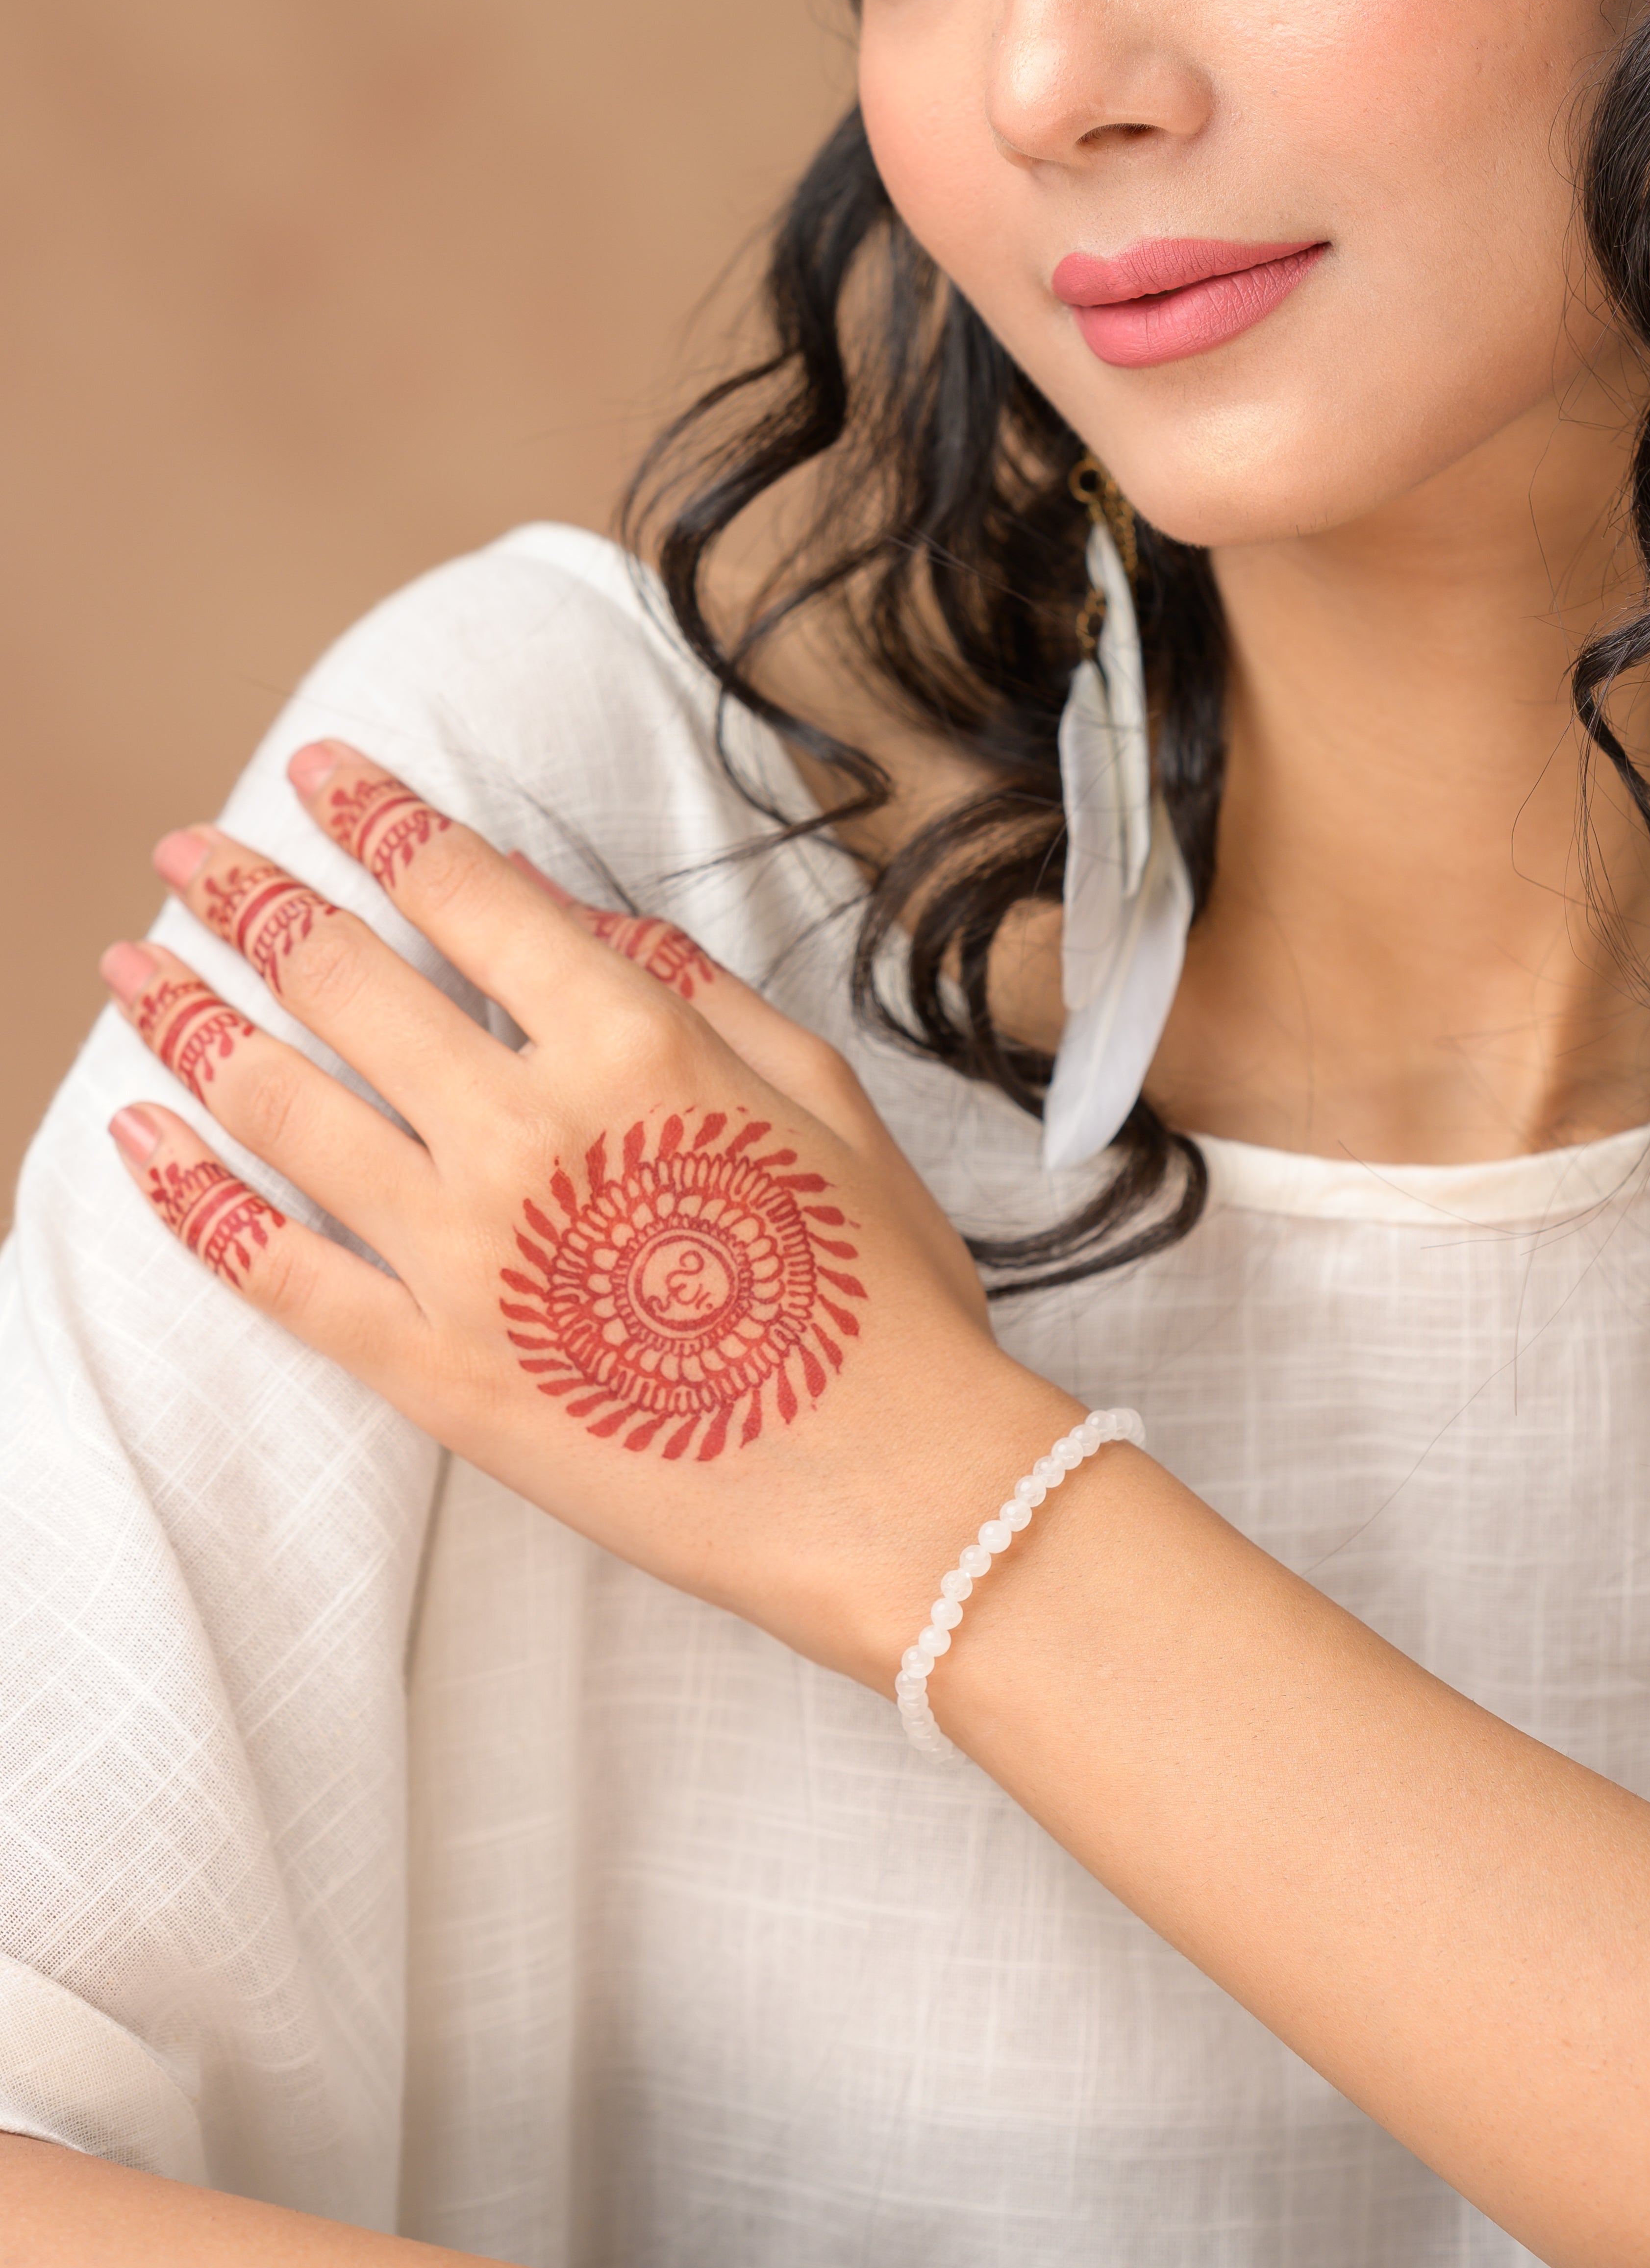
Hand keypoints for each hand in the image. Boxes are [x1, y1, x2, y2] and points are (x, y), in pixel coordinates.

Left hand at [98, 742, 1077, 1684]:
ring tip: (138, 970)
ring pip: (282, 1106)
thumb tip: (583, 919)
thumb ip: (700, 992)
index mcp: (634, 1047)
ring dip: (190, 1018)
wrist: (897, 1494)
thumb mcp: (829, 1101)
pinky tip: (134, 1138)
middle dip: (250, 895)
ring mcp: (466, 1258)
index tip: (322, 773)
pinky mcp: (433, 1373)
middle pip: (344, 978)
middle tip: (193, 852)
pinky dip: (189, 1199)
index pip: (464, 890)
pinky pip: (275, 1272)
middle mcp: (527, 1133)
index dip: (377, 814)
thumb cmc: (883, 1299)